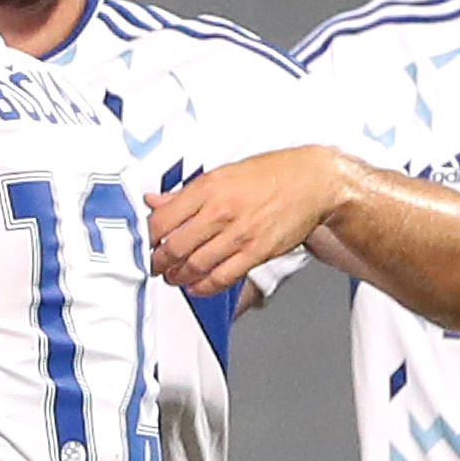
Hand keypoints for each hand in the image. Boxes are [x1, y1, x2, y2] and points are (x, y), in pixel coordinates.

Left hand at [145, 146, 344, 295]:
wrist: (314, 181)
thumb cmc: (271, 174)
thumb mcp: (223, 173)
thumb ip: (185, 193)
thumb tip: (153, 202)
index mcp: (208, 188)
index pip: (162, 221)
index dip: (147, 239)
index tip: (145, 244)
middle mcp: (221, 211)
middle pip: (174, 248)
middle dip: (158, 263)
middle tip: (155, 265)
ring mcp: (240, 234)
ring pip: (195, 266)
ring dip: (178, 277)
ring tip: (173, 277)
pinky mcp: (257, 252)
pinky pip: (222, 277)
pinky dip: (203, 287)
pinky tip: (196, 286)